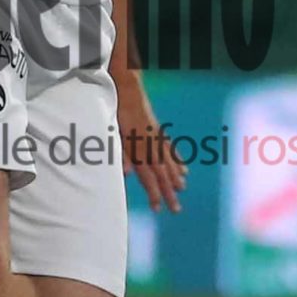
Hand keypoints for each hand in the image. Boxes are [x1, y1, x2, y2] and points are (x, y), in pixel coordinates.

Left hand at [117, 77, 185, 213]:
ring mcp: (156, 137)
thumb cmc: (116, 109)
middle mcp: (151, 145)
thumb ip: (121, 153)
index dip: (154, 193)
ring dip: (175, 178)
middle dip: (169, 192)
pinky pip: (170, 149)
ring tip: (181, 190)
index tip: (157, 209)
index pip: (148, 176)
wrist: (127, 86)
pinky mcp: (158, 130)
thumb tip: (128, 173)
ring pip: (169, 162)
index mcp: (138, 148)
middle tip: (176, 210)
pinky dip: (177, 160)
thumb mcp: (113, 131)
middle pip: (162, 173)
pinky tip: (183, 169)